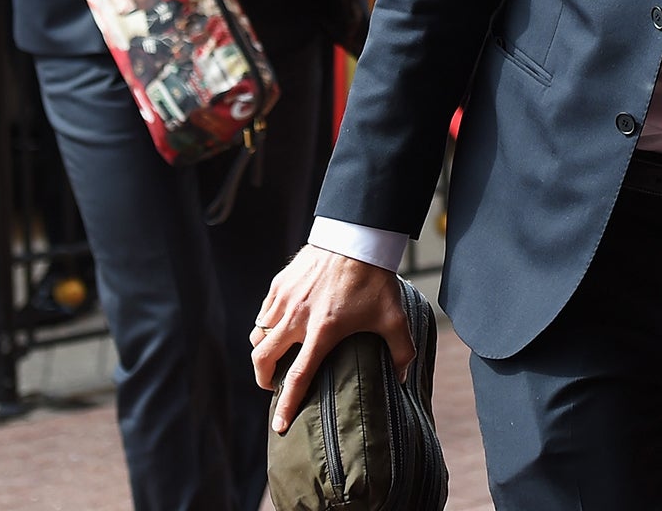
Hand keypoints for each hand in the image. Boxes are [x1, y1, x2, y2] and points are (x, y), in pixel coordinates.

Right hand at [250, 244, 411, 431]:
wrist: (357, 236)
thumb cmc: (376, 279)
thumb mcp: (394, 317)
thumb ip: (401, 350)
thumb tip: (403, 378)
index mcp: (323, 331)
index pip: (297, 377)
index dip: (286, 405)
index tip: (279, 426)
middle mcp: (297, 318)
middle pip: (263, 359)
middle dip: (264, 378)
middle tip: (273, 385)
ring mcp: (285, 299)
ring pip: (258, 335)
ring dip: (263, 351)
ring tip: (276, 356)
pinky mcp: (279, 284)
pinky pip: (264, 312)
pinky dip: (266, 325)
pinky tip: (280, 326)